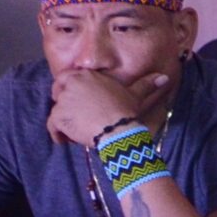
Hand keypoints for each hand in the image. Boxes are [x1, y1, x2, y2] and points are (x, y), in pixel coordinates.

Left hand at [46, 68, 170, 146]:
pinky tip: (65, 141)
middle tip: (73, 115)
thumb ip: (146, 84)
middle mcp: (72, 84)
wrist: (119, 130)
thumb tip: (164, 78)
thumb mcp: (135, 95)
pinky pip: (51, 126)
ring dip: (62, 121)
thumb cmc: (126, 111)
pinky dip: (56, 134)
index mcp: (86, 75)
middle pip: (57, 91)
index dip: (69, 89)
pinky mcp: (59, 117)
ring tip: (74, 132)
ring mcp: (63, 100)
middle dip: (62, 103)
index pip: (67, 77)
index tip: (76, 100)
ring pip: (55, 110)